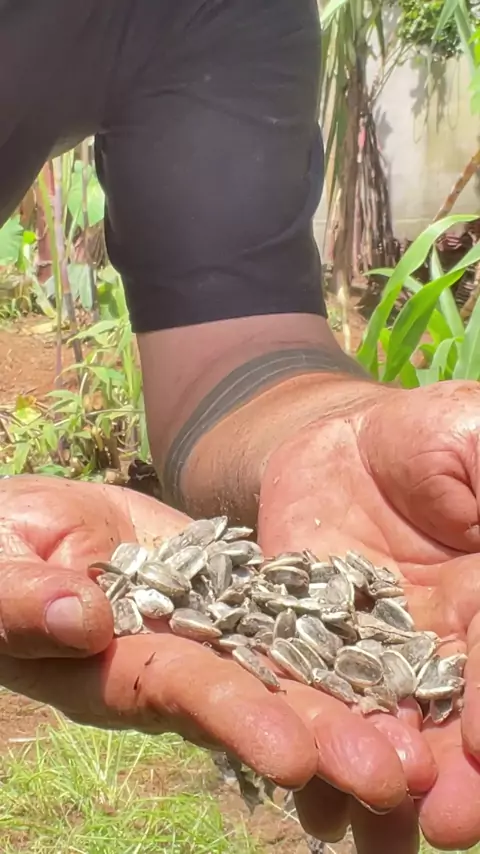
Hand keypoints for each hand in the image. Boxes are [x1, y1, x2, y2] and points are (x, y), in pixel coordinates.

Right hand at [0, 475, 431, 829]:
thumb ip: (25, 600)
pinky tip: (396, 653)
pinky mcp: (233, 590)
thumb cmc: (2, 544)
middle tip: (395, 775)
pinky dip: (340, 633)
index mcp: (113, 667)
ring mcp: (210, 627)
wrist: (39, 525)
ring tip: (416, 736)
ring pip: (285, 662)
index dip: (237, 720)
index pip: (182, 695)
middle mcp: (173, 661)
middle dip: (320, 735)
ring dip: (347, 699)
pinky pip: (288, 608)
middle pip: (254, 696)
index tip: (296, 759)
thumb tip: (82, 620)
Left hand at [258, 378, 479, 852]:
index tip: (478, 755)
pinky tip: (304, 779)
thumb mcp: (478, 447)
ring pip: (384, 725)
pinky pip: (306, 695)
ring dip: (381, 770)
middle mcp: (445, 650)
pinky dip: (307, 736)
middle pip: (455, 725)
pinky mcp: (307, 646)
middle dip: (454, 775)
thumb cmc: (437, 438)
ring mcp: (376, 656)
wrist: (348, 440)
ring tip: (370, 798)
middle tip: (444, 819)